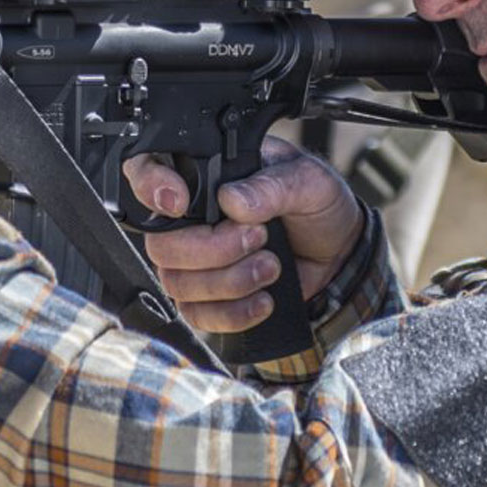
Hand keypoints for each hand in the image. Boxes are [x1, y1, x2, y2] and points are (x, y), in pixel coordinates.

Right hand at [123, 138, 365, 337]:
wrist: (338, 251)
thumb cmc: (317, 206)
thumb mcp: (308, 182)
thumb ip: (273, 186)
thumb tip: (234, 200)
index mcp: (207, 175)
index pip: (148, 171)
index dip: (150, 187)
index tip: (179, 203)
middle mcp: (191, 218)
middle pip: (161, 244)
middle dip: (212, 250)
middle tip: (258, 237)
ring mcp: (195, 261)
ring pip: (177, 283)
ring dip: (229, 282)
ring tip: (270, 266)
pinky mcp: (208, 297)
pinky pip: (197, 315)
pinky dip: (233, 313)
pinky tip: (263, 299)